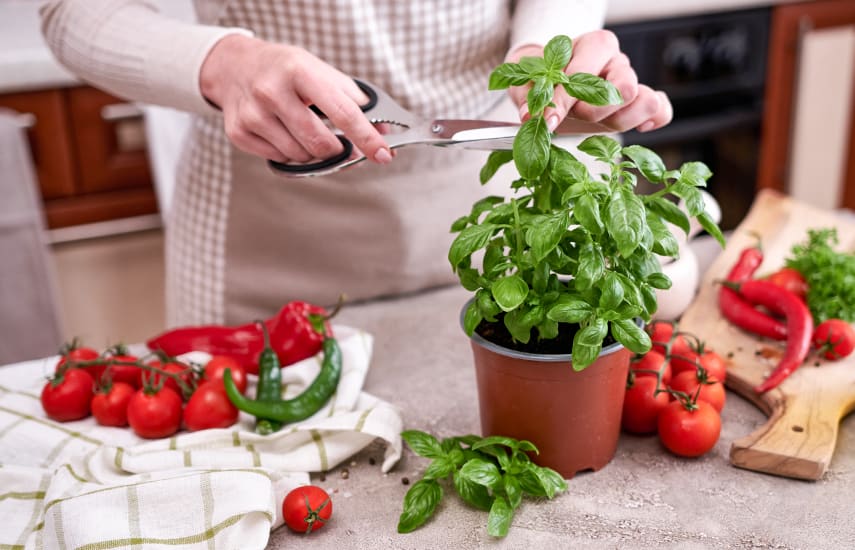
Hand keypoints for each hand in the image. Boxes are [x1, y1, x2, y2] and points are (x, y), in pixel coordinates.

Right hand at [199, 34, 391, 164]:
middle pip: (320, 143)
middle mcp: (272, 91)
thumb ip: (353, 101)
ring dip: (312, 152)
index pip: (342, 113)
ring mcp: (253, 113)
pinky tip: (284, 132)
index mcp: (299, 71)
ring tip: (305, 130)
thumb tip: (382, 133)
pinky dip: (290, 152)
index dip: (366, 137)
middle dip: (337, 150)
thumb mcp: (321, 72)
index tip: (383, 154)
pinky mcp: (239, 132)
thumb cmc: (285, 70)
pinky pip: (279, 159)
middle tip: (339, 144)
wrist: (235, 66)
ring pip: (300, 155)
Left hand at [506, 30, 672, 132]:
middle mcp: (617, 61)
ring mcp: (632, 81)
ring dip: (618, 120)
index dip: (565, 100)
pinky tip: (635, 129)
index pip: (588, 72)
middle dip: (595, 111)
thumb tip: (532, 116)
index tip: (548, 119)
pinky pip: (662, 111)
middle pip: (625, 88)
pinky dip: (652, 121)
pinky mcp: (639, 103)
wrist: (546, 83)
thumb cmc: (539, 80)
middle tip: (574, 117)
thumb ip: (529, 96)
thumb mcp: (526, 84)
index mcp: (593, 45)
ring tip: (594, 124)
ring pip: (645, 102)